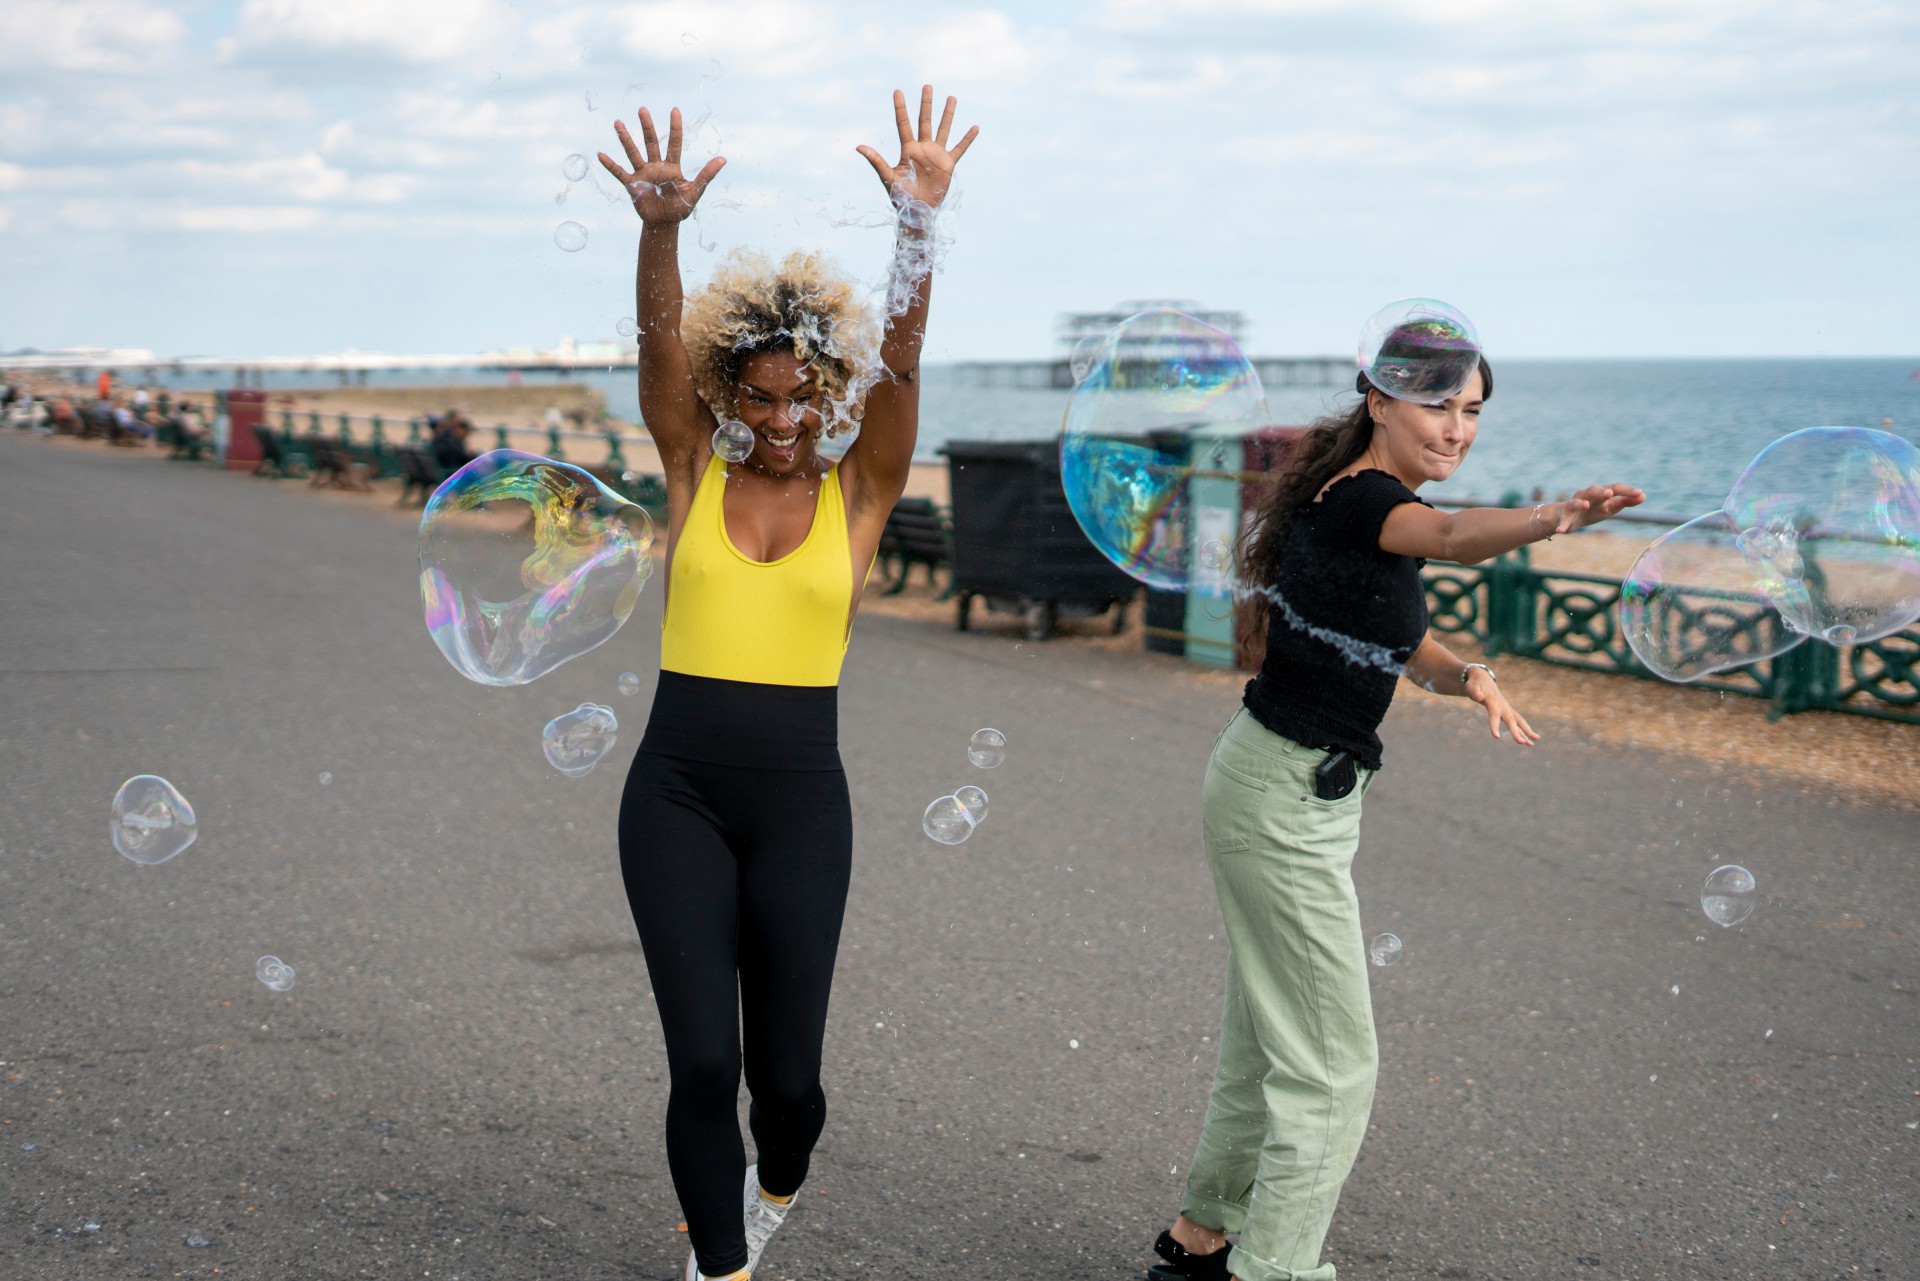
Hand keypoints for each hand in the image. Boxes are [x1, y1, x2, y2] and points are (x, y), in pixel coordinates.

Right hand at [598, 107, 725, 224]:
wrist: (665, 224)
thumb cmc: (681, 207)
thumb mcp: (695, 191)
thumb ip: (706, 175)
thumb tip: (723, 159)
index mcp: (672, 167)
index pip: (674, 143)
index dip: (675, 127)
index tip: (675, 110)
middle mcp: (656, 167)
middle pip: (651, 143)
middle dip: (647, 127)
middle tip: (642, 110)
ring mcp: (643, 174)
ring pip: (633, 153)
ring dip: (625, 139)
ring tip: (618, 123)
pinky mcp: (632, 185)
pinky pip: (619, 173)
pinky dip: (610, 165)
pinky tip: (600, 154)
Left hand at [856, 85, 977, 213]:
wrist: (917, 211)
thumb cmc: (900, 196)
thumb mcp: (887, 177)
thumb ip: (876, 160)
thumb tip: (858, 147)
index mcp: (907, 149)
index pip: (903, 124)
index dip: (900, 108)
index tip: (897, 91)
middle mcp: (922, 148)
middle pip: (924, 121)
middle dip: (926, 104)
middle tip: (927, 86)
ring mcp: (936, 155)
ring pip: (943, 129)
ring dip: (947, 114)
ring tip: (952, 98)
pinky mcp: (948, 164)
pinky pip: (960, 149)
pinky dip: (967, 139)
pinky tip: (975, 127)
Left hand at [1467, 670, 1538, 744]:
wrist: (1483, 678)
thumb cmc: (1474, 684)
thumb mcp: (1471, 686)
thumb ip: (1474, 692)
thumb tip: (1479, 697)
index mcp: (1493, 701)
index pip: (1494, 714)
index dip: (1494, 725)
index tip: (1496, 737)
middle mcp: (1503, 705)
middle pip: (1511, 720)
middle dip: (1516, 732)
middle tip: (1522, 743)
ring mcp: (1507, 708)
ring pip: (1518, 721)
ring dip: (1526, 732)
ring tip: (1532, 745)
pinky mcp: (1508, 711)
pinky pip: (1517, 722)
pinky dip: (1523, 731)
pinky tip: (1528, 741)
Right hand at [1554, 484, 1645, 532]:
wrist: (1567, 517)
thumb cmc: (1593, 510)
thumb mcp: (1610, 507)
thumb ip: (1626, 502)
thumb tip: (1643, 496)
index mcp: (1601, 493)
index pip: (1614, 488)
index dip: (1626, 491)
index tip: (1639, 494)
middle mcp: (1587, 495)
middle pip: (1594, 490)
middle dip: (1601, 492)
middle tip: (1610, 494)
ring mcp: (1574, 504)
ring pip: (1576, 501)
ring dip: (1580, 503)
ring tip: (1586, 505)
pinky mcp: (1565, 515)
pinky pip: (1563, 519)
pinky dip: (1562, 525)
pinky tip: (1561, 531)